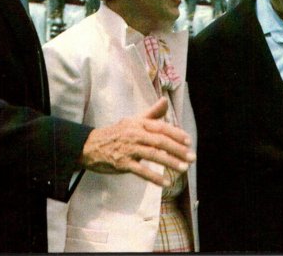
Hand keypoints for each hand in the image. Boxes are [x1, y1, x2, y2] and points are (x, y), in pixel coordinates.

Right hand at [80, 98, 195, 186]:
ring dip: (170, 162)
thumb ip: (152, 113)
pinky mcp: (122, 163)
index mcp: (138, 123)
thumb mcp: (133, 121)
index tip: (188, 141)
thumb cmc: (116, 133)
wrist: (90, 146)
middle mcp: (134, 134)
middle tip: (192, 157)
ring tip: (184, 168)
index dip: (176, 134)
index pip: (161, 127)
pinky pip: (141, 171)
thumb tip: (165, 100)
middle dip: (178, 149)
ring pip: (153, 155)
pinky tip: (166, 182)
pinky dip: (155, 177)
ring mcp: (128, 149)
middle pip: (160, 141)